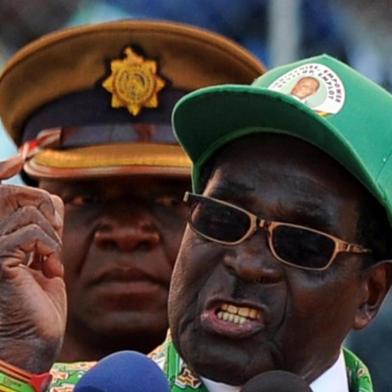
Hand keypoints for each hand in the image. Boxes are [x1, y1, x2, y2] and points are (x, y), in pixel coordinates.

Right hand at [0, 155, 65, 372]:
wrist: (34, 339)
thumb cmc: (39, 301)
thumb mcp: (43, 256)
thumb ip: (42, 227)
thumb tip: (52, 200)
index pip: (0, 193)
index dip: (1, 171)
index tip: (20, 157)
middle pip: (17, 193)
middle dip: (46, 207)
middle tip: (53, 237)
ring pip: (30, 211)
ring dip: (52, 235)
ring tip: (50, 261)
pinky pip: (32, 231)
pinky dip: (50, 247)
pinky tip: (49, 270)